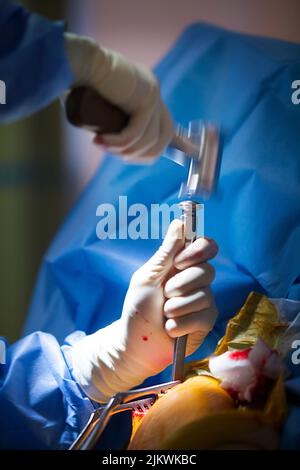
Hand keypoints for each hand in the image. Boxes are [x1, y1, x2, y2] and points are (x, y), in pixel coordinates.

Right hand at [64, 33, 173, 160]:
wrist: (78, 60)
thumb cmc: (79, 82)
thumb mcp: (102, 106)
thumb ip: (110, 119)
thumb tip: (109, 145)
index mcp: (147, 93)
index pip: (163, 129)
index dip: (151, 150)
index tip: (129, 158)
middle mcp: (154, 92)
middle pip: (165, 136)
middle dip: (142, 155)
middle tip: (117, 155)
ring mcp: (152, 93)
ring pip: (150, 138)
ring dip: (125, 150)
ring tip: (102, 146)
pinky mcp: (145, 98)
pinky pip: (137, 131)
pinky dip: (120, 142)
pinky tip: (102, 142)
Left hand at [71, 220, 217, 401]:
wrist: (135, 344)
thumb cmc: (138, 308)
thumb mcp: (148, 277)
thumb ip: (166, 252)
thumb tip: (179, 222)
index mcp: (183, 265)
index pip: (206, 247)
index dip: (198, 251)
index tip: (180, 262)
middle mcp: (197, 280)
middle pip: (206, 271)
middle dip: (179, 285)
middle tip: (164, 294)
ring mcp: (204, 301)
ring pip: (203, 295)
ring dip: (176, 307)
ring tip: (164, 314)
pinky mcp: (206, 322)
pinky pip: (202, 316)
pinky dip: (180, 324)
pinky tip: (170, 329)